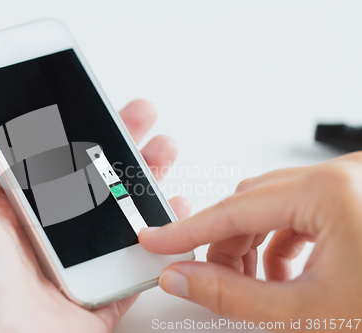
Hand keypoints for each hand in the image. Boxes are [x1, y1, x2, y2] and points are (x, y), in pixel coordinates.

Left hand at [0, 100, 190, 332]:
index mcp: (10, 209)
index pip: (48, 157)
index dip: (73, 128)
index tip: (91, 104)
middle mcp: (43, 232)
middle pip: (91, 178)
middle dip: (118, 143)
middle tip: (138, 117)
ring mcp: (74, 260)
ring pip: (119, 212)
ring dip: (143, 179)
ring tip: (161, 151)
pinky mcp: (99, 288)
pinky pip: (138, 259)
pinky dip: (161, 236)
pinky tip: (172, 209)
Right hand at [140, 153, 361, 329]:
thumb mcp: (309, 314)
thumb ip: (233, 296)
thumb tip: (185, 278)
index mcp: (331, 192)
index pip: (233, 210)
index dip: (187, 231)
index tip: (157, 241)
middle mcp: (343, 177)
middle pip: (252, 203)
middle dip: (224, 244)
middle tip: (206, 279)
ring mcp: (354, 185)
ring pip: (275, 205)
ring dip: (253, 245)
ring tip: (253, 285)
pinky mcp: (358, 198)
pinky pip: (302, 211)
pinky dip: (283, 243)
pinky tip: (286, 274)